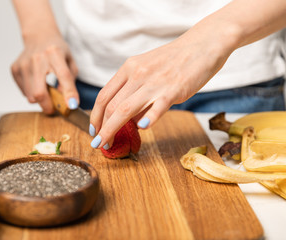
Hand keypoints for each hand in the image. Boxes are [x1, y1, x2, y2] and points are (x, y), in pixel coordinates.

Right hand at [11, 35, 77, 113]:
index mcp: (55, 53)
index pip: (63, 76)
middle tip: (55, 108)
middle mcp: (37, 58)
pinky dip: (32, 93)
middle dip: (48, 106)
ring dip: (40, 99)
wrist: (39, 36)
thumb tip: (65, 101)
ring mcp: (23, 64)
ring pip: (31, 96)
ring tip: (47, 90)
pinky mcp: (15, 69)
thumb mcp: (70, 61)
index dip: (68, 93)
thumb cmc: (57, 50)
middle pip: (39, 92)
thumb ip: (70, 81)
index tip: (72, 106)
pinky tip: (37, 83)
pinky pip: (24, 92)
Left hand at [89, 25, 235, 148]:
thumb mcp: (146, 68)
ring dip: (112, 129)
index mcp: (128, 68)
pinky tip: (142, 128)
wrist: (202, 44)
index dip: (95, 116)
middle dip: (101, 128)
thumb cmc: (173, 60)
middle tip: (98, 144)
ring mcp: (155, 82)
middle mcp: (137, 74)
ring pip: (125, 109)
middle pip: (111, 106)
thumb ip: (135, 90)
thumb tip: (129, 118)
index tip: (93, 130)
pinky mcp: (174, 89)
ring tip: (107, 145)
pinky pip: (158, 106)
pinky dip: (148, 118)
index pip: (104, 96)